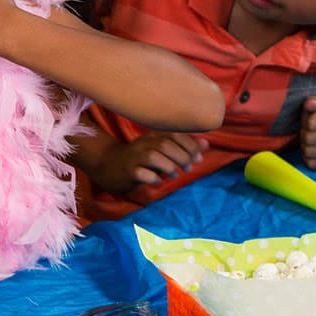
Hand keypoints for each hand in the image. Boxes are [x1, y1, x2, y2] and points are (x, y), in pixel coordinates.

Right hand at [89, 131, 208, 194]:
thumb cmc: (140, 158)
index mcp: (154, 136)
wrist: (109, 165)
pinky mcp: (127, 171)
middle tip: (188, 169)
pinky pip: (141, 173)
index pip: (175, 134)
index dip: (190, 145)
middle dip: (182, 157)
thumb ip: (184, 146)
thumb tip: (206, 144)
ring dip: (169, 167)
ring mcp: (134, 157)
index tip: (198, 158)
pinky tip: (158, 181)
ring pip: (154, 157)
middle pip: (166, 145)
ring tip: (174, 175)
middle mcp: (144, 143)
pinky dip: (153, 178)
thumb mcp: (162, 150)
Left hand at [300, 96, 315, 169]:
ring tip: (311, 140)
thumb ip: (313, 101)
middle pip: (308, 139)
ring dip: (304, 146)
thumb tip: (309, 104)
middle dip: (304, 134)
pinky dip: (308, 158)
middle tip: (308, 132)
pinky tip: (314, 150)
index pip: (311, 123)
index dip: (305, 122)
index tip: (310, 121)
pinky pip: (312, 164)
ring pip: (308, 152)